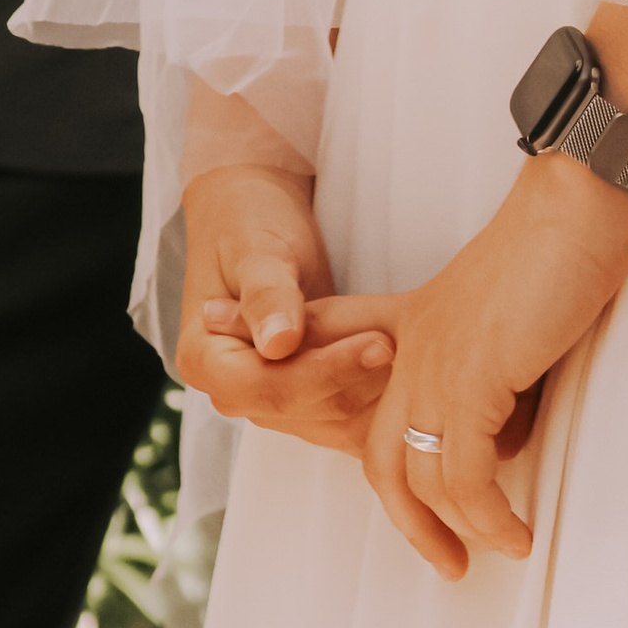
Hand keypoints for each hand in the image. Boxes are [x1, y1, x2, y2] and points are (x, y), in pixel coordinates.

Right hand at [175, 160, 399, 450]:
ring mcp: (266, 395)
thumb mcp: (256, 247)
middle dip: (360, 381)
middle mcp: (232, 390)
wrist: (253, 210)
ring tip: (424, 359)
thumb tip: (278, 345)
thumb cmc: (250, 219)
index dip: (327, 372)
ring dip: (375, 393)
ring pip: (329, 416)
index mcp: (204, 360)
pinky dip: (375, 394)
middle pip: (303, 408)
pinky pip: (342, 409)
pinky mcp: (301, 390)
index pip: (270, 388)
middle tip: (416, 349)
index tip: (380, 344)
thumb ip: (266, 295)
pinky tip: (413, 372)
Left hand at [364, 155, 627, 581]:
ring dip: (461, 529)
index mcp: (417, 331)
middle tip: (449, 563)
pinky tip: (516, 531)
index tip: (423, 519)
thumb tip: (509, 436)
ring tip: (504, 547)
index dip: (391, 475)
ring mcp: (437, 365)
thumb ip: (497, 374)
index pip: (378, 415)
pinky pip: (466, 474)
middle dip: (411, 525)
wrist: (576, 203)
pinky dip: (489, 516)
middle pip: (385, 462)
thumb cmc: (558, 247)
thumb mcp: (510, 317)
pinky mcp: (472, 376)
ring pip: (423, 478)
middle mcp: (413, 352)